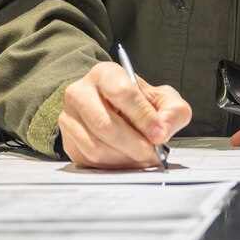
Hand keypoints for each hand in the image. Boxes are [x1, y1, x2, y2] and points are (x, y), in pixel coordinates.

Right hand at [58, 60, 190, 168]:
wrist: (116, 108)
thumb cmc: (140, 102)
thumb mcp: (164, 98)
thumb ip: (172, 111)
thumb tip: (161, 131)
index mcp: (105, 74)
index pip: (122, 93)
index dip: (142, 116)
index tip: (158, 133)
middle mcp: (81, 93)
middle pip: (104, 123)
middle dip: (133, 143)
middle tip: (152, 152)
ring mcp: (69, 118)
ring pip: (95, 146)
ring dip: (124, 157)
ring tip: (142, 157)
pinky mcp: (67, 141)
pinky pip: (89, 160)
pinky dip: (113, 165)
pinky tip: (128, 160)